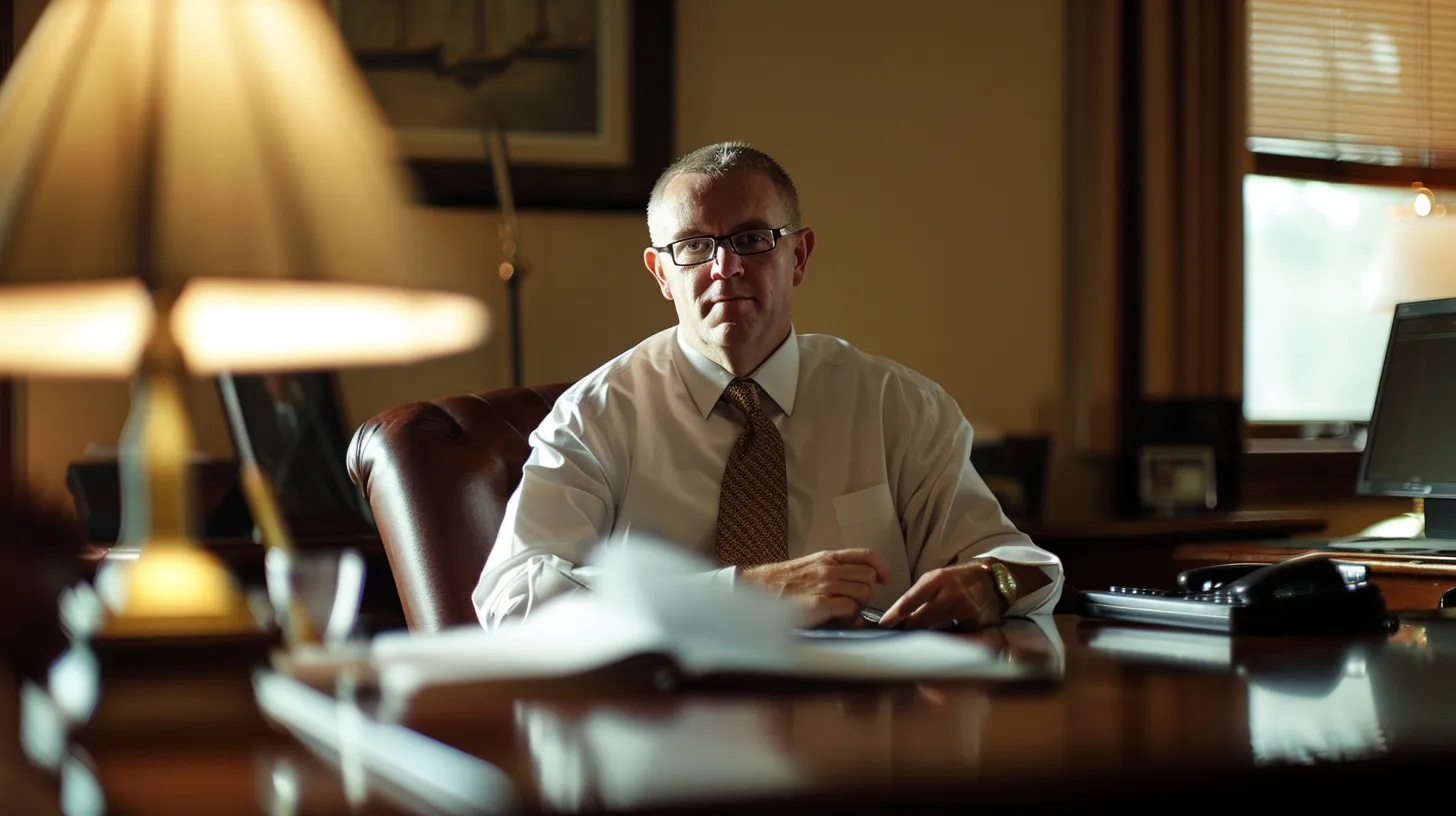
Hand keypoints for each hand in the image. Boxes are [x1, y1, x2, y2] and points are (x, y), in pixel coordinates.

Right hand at [740, 549, 892, 628]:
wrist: (755, 591)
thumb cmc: (781, 584)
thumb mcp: (809, 569)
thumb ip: (835, 575)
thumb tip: (858, 594)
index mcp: (827, 558)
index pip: (866, 556)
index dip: (881, 568)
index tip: (885, 579)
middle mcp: (828, 569)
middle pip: (869, 577)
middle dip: (867, 592)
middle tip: (854, 602)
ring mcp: (824, 585)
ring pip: (863, 593)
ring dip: (858, 606)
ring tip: (843, 611)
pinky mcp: (819, 604)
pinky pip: (851, 609)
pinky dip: (849, 617)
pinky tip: (836, 618)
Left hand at [879, 563, 1001, 629]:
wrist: (990, 579)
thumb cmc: (957, 580)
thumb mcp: (936, 580)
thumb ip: (918, 596)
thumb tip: (898, 617)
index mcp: (936, 579)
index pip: (910, 599)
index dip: (895, 614)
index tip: (883, 624)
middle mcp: (949, 593)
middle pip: (921, 619)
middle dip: (908, 629)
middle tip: (896, 635)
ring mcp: (963, 607)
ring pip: (935, 628)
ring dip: (925, 634)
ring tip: (918, 637)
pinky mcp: (974, 621)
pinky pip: (953, 634)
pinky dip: (946, 637)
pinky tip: (942, 640)